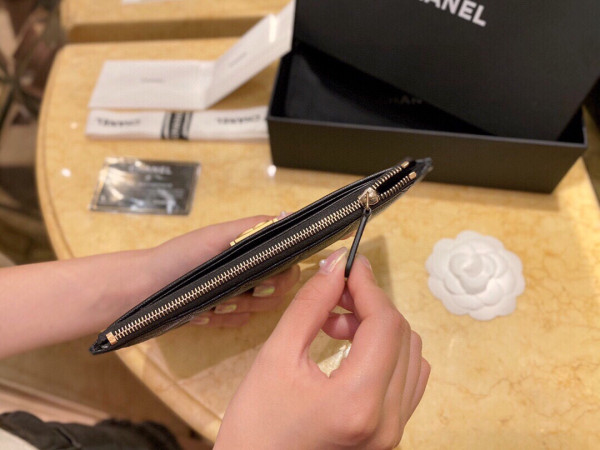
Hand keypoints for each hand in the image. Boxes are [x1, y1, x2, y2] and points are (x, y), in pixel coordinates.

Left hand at [149, 215, 300, 327]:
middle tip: (232, 292)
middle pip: (280, 290)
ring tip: (213, 302)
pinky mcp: (225, 314)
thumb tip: (287, 216)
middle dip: (258, 294)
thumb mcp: (216, 237)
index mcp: (252, 250)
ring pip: (262, 308)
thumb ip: (253, 228)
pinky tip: (203, 313)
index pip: (288, 265)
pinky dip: (222, 318)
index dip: (282, 274)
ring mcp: (238, 294)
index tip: (261, 279)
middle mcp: (250, 270)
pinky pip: (240, 321)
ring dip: (238, 305)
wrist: (142, 290)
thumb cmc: (179, 257)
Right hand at [215, 248, 429, 448]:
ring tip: (337, 326)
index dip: (368, 286)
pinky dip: (386, 353)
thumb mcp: (276, 357)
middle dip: (370, 305)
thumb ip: (310, 306)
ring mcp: (393, 432)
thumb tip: (336, 265)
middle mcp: (387, 421)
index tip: (350, 265)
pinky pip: (407, 380)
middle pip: (402, 336)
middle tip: (334, 297)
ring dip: (379, 329)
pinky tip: (352, 349)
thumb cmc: (255, 428)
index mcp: (358, 402)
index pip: (384, 324)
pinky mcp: (390, 435)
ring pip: (410, 355)